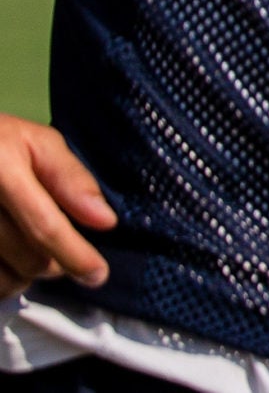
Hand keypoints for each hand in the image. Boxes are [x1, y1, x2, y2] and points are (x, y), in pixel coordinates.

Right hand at [0, 116, 113, 297]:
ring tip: (33, 250)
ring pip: (7, 279)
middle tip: (64, 247)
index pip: (44, 226)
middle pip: (29, 259)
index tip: (97, 273)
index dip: (75, 254)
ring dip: (27, 275)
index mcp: (2, 170)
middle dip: (56, 262)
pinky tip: (8, 258)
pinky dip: (4, 278)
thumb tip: (104, 220)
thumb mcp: (35, 141)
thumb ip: (70, 177)